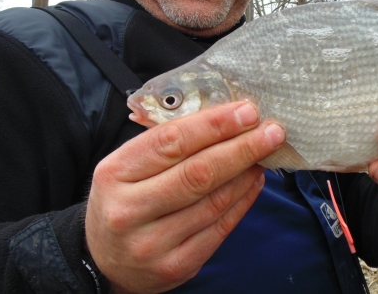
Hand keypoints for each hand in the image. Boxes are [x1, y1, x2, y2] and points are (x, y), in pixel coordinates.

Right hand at [85, 101, 285, 292]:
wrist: (105, 259)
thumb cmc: (123, 198)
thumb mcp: (128, 165)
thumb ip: (169, 142)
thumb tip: (227, 118)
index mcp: (114, 174)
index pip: (171, 141)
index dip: (214, 125)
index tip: (247, 112)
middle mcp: (129, 211)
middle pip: (198, 173)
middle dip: (242, 148)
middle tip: (272, 131)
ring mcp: (152, 244)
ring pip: (214, 201)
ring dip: (247, 173)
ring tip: (267, 153)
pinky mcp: (176, 266)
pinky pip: (220, 228)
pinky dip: (243, 201)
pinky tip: (254, 181)